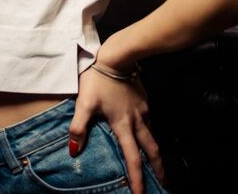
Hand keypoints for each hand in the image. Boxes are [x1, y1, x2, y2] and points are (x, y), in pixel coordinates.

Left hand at [68, 60, 165, 193]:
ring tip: (155, 161)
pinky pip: (148, 120)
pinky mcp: (144, 100)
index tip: (140, 193)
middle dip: (159, 169)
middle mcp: (137, 121)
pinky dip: (148, 131)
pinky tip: (143, 130)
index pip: (133, 158)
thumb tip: (74, 151)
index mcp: (123, 125)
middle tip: (164, 183)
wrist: (117, 57)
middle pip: (152, 150)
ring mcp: (143, 110)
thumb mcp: (84, 103)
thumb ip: (78, 127)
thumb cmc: (98, 80)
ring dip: (154, 151)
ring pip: (152, 135)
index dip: (137, 178)